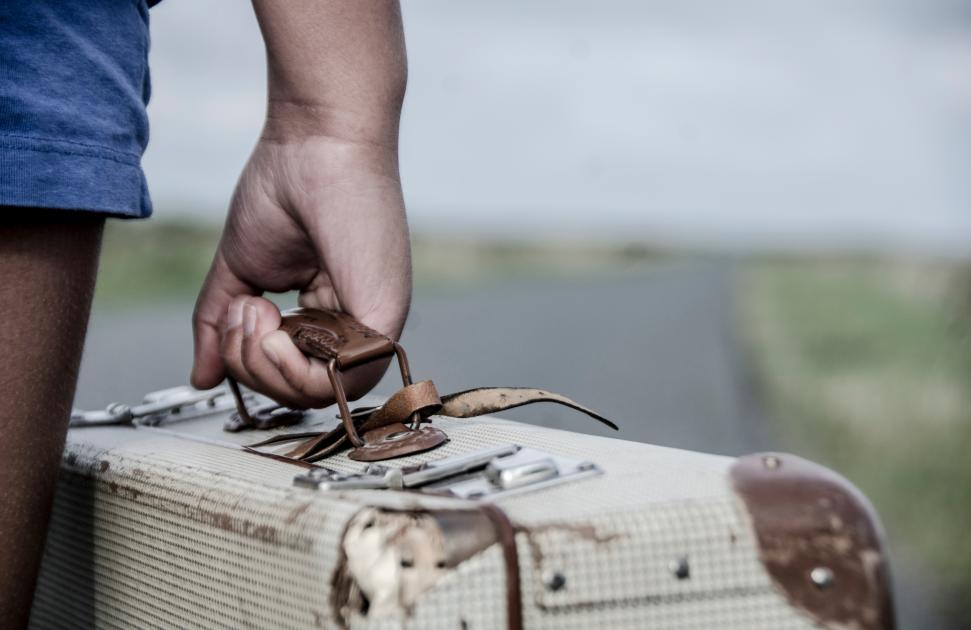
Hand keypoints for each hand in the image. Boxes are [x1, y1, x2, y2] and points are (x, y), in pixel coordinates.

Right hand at [190, 132, 411, 407]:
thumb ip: (219, 325)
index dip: (251, 362)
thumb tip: (202, 377)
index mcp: (329, 315)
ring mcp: (373, 324)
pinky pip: (339, 380)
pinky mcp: (384, 318)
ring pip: (316, 394)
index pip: (290, 375)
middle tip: (243, 313)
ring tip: (254, 311)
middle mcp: (355, 325)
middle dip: (249, 366)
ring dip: (263, 365)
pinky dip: (290, 365)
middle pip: (298, 393)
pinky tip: (273, 323)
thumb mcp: (241, 270)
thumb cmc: (285, 187)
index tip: (238, 312)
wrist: (316, 139)